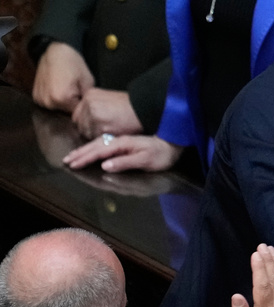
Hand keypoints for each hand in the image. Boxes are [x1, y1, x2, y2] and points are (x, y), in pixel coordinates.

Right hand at [32, 41, 94, 112]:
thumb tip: (88, 108)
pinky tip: (58, 87)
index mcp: (61, 99)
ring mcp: (40, 100)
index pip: (77, 112)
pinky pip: (48, 103)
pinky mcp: (35, 96)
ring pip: (57, 108)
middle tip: (76, 89)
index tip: (85, 97)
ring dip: (63, 102)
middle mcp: (48, 102)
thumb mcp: (88, 81)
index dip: (83, 106)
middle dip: (73, 104)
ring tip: (67, 87)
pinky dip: (54, 98)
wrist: (55, 52)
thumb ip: (88, 98)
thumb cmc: (73, 64)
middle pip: (66, 111)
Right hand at [63, 134, 181, 171]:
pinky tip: (90, 150)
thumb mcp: (145, 160)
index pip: (99, 151)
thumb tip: (105, 165)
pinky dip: (94, 147)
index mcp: (123, 144)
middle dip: (80, 153)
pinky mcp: (126, 142)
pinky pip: (104, 144)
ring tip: (72, 155)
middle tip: (65, 160)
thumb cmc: (161, 155)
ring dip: (84, 149)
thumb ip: (125, 162)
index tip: (72, 164)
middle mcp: (120, 140)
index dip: (85, 158)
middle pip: (95, 146)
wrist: (174, 142)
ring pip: (98, 144)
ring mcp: (123, 140)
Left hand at [71, 88, 143, 138]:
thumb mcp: (108, 99)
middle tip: (106, 128)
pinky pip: (96, 139)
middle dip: (89, 129)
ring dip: (96, 135)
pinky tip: (113, 133)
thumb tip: (84, 119)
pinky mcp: (100, 127)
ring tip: (111, 130)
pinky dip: (103, 139)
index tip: (96, 124)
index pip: (78, 114)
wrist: (146, 109)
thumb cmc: (130, 106)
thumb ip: (94, 106)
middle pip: (80, 124)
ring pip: (86, 133)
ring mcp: (93, 115)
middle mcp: (88, 103)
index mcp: (89, 95)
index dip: (86, 121)